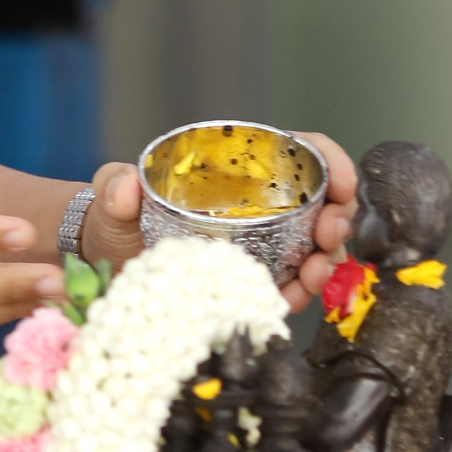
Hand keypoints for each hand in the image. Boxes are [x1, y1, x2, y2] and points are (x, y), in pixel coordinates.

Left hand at [81, 130, 357, 312]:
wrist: (106, 264)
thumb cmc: (117, 217)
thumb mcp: (115, 196)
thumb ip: (115, 185)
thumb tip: (124, 186)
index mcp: (238, 170)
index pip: (303, 152)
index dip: (334, 163)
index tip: (345, 185)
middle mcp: (258, 205)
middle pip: (321, 203)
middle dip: (339, 220)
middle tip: (330, 238)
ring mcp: (261, 244)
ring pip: (314, 248)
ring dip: (325, 261)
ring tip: (313, 274)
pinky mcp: (253, 281)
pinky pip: (290, 286)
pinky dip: (299, 293)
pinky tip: (292, 298)